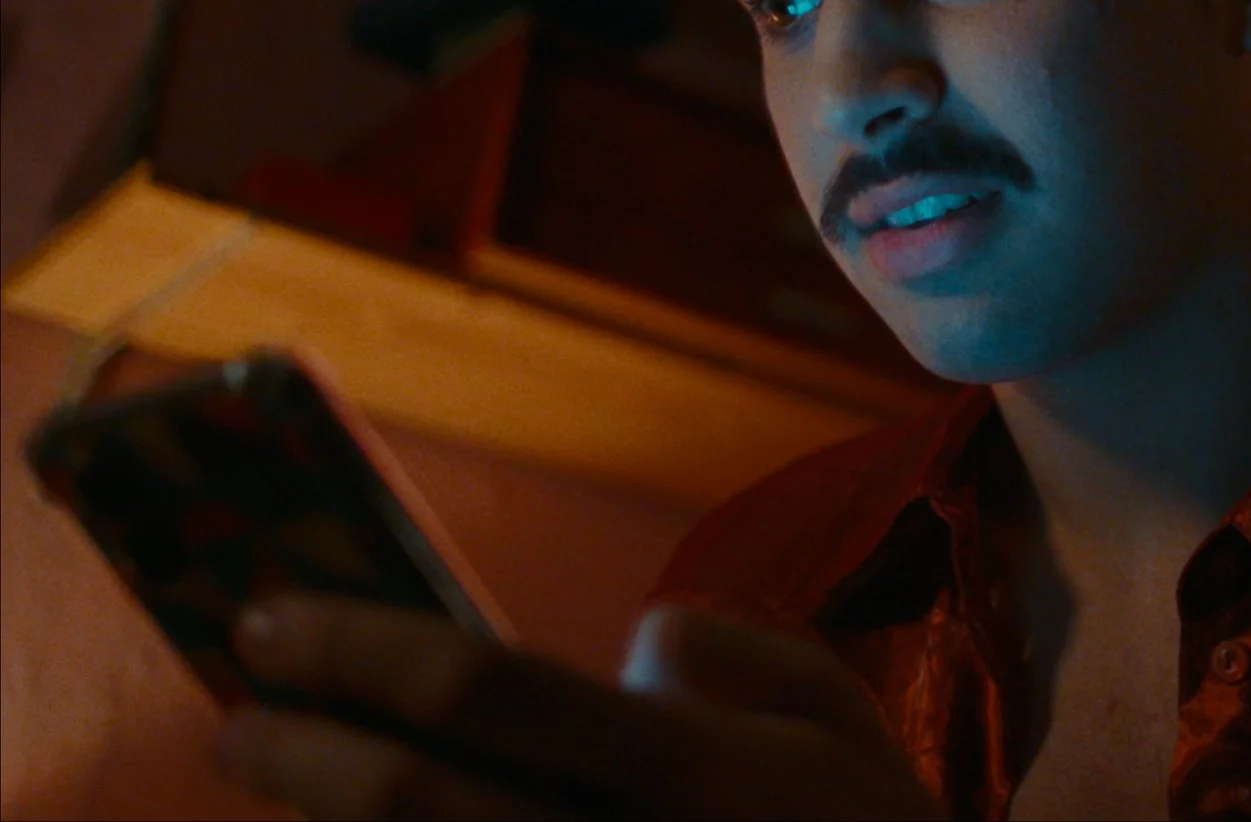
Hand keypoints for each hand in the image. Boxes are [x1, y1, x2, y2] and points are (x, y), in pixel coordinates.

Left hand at [214, 593, 944, 819]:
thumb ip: (734, 655)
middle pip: (410, 803)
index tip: (272, 618)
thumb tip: (625, 648)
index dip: (358, 649)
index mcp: (696, 774)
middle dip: (295, 753)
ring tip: (290, 778)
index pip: (486, 694)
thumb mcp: (843, 716)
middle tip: (236, 716)